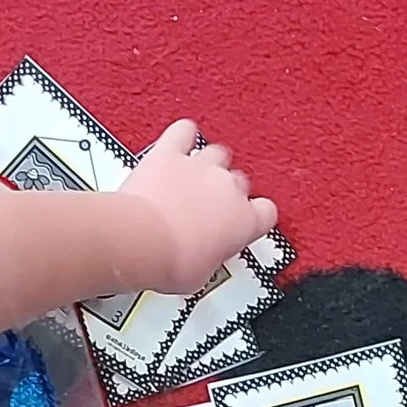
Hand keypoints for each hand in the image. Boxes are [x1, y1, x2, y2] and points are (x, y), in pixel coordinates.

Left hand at [122, 120, 278, 295]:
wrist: (140, 242)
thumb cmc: (169, 261)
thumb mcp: (201, 275)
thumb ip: (211, 258)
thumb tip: (202, 261)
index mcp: (244, 221)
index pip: (266, 212)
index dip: (254, 215)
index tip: (243, 221)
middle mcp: (227, 188)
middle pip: (239, 180)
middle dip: (226, 191)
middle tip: (208, 206)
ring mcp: (200, 167)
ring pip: (217, 153)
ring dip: (209, 163)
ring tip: (194, 175)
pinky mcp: (170, 153)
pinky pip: (184, 131)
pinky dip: (183, 134)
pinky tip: (180, 140)